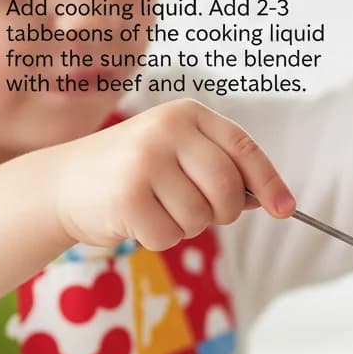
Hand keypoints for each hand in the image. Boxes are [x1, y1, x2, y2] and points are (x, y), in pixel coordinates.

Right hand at [50, 98, 295, 249]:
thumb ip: (225, 173)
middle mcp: (167, 130)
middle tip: (197, 211)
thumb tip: (277, 202)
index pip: (244, 150)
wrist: (66, 182)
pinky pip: (170, 236)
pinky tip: (136, 218)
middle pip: (227, 190)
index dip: (269, 182)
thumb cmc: (138, 174)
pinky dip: (159, 238)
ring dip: (184, 226)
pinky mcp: (127, 195)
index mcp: (188, 115)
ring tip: (155, 207)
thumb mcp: (182, 159)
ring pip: (199, 218)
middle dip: (222, 213)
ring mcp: (145, 160)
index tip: (286, 210)